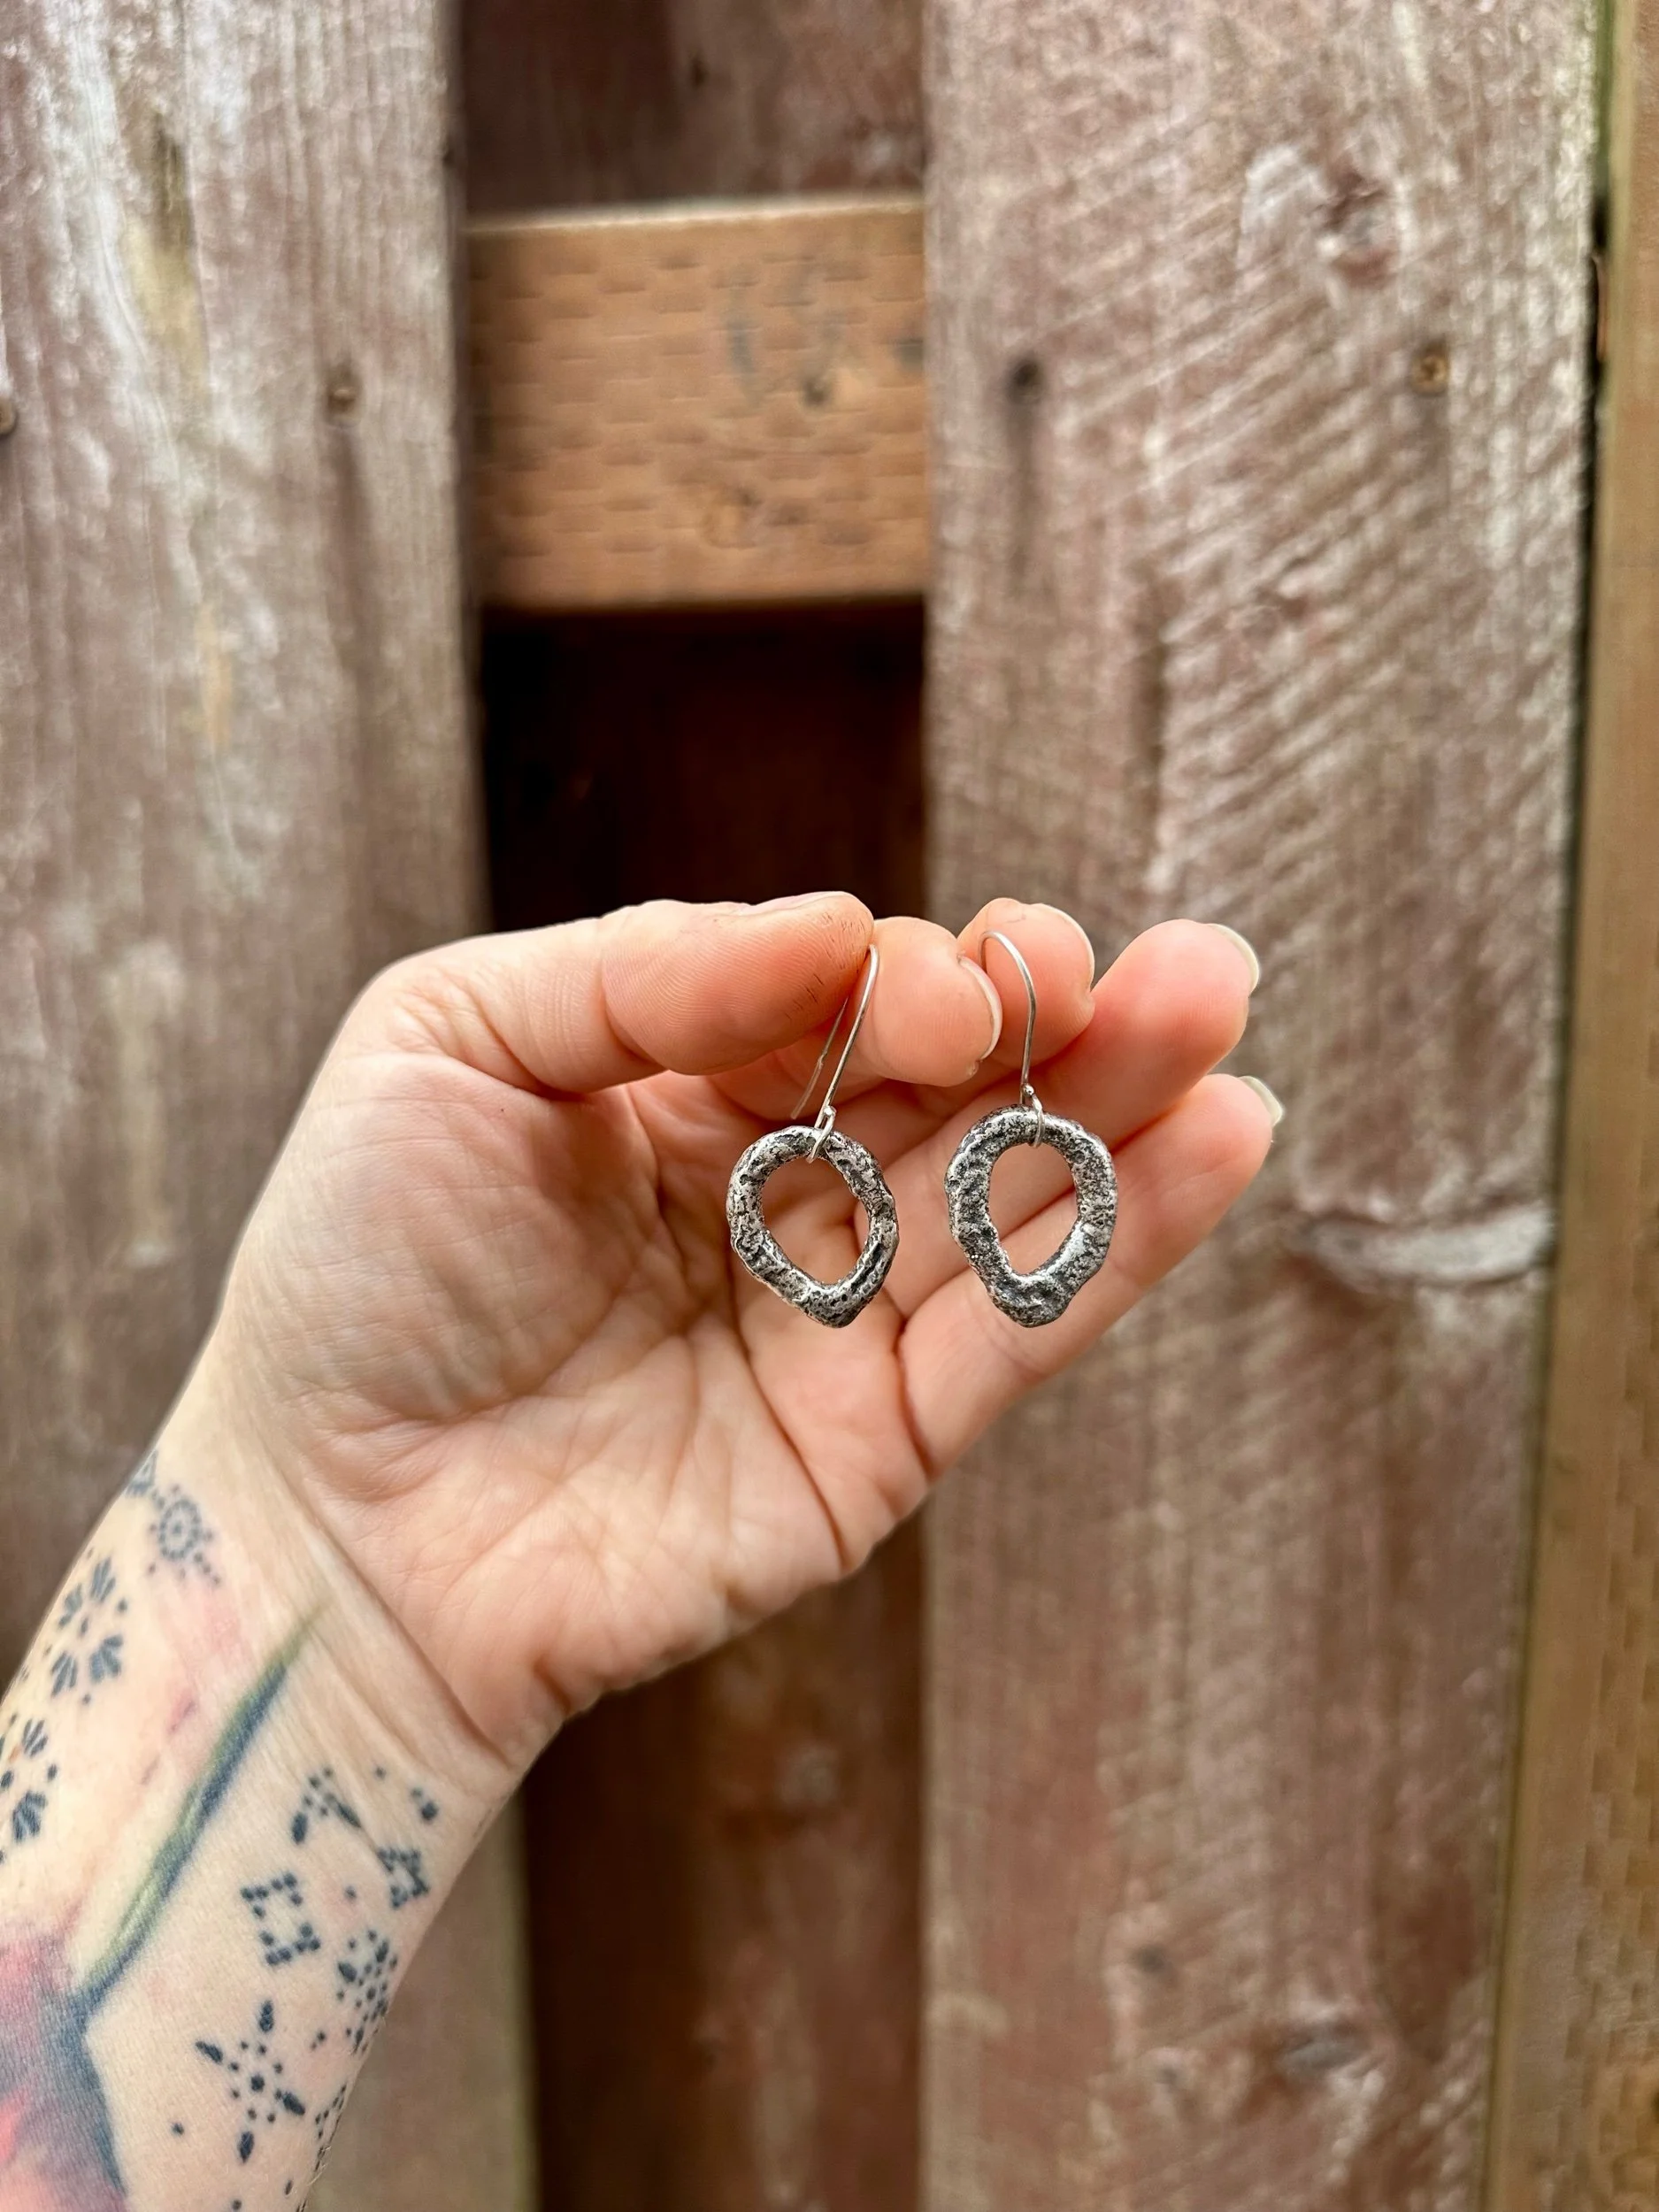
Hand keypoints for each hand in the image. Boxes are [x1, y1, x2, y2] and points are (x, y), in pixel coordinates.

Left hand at [183, 895, 1270, 1773]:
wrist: (327, 1524)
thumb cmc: (356, 1268)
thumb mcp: (454, 1043)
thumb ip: (647, 970)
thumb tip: (841, 926)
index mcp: (691, 1089)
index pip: (854, 1003)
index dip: (918, 979)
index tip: (944, 987)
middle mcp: (785, 1196)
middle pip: (967, 1089)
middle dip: (1074, 1020)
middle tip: (1185, 966)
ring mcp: (839, 1321)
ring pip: (1017, 1198)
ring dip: (1129, 1108)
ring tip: (1222, 1015)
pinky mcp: (875, 1441)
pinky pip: (1015, 1333)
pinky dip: (1118, 1249)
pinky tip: (1215, 1146)